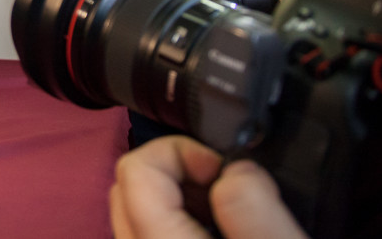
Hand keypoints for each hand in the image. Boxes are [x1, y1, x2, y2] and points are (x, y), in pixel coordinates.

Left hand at [110, 135, 305, 238]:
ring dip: (183, 195)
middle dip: (179, 168)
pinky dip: (185, 219)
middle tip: (230, 185)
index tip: (224, 167)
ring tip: (234, 211)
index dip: (182, 151)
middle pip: (130, 183)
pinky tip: (224, 230)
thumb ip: (252, 207)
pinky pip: (154, 231)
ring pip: (139, 208)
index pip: (135, 167)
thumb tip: (235, 167)